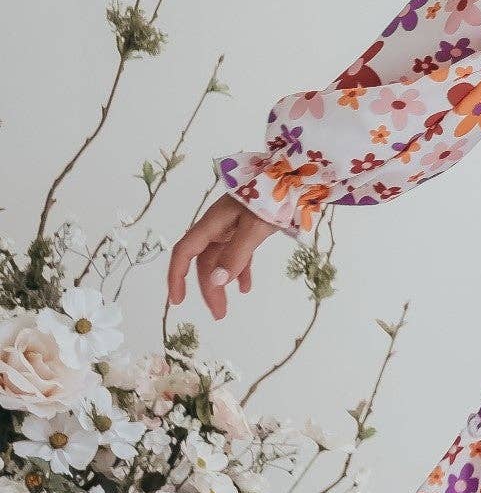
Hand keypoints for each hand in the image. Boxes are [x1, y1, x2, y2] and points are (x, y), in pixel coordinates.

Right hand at [166, 194, 278, 321]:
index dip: (176, 276)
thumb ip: (236, 255)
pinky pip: (237, 254)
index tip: (177, 301)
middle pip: (203, 262)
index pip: (184, 253)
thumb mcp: (254, 228)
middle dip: (208, 288)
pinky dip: (239, 271)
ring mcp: (231, 228)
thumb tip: (216, 281)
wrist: (291, 177)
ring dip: (221, 283)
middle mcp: (216, 227)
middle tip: (218, 314)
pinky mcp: (245, 229)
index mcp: (212, 224)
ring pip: (219, 260)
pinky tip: (245, 288)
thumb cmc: (271, 198)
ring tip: (225, 308)